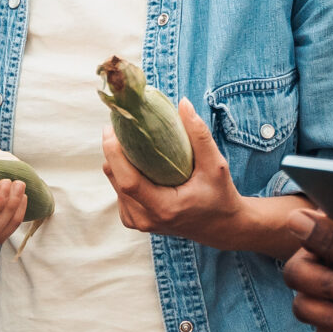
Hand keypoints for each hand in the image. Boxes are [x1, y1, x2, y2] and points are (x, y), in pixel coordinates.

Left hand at [102, 99, 298, 255]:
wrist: (221, 228)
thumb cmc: (220, 196)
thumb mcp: (216, 166)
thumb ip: (200, 135)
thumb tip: (183, 104)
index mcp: (164, 209)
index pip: (128, 182)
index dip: (114, 154)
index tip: (111, 129)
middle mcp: (146, 219)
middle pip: (116, 180)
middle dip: (112, 150)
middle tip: (117, 125)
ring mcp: (138, 222)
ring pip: (115, 185)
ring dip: (115, 160)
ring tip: (123, 137)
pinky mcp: (134, 221)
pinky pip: (119, 192)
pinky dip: (121, 173)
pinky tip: (130, 157)